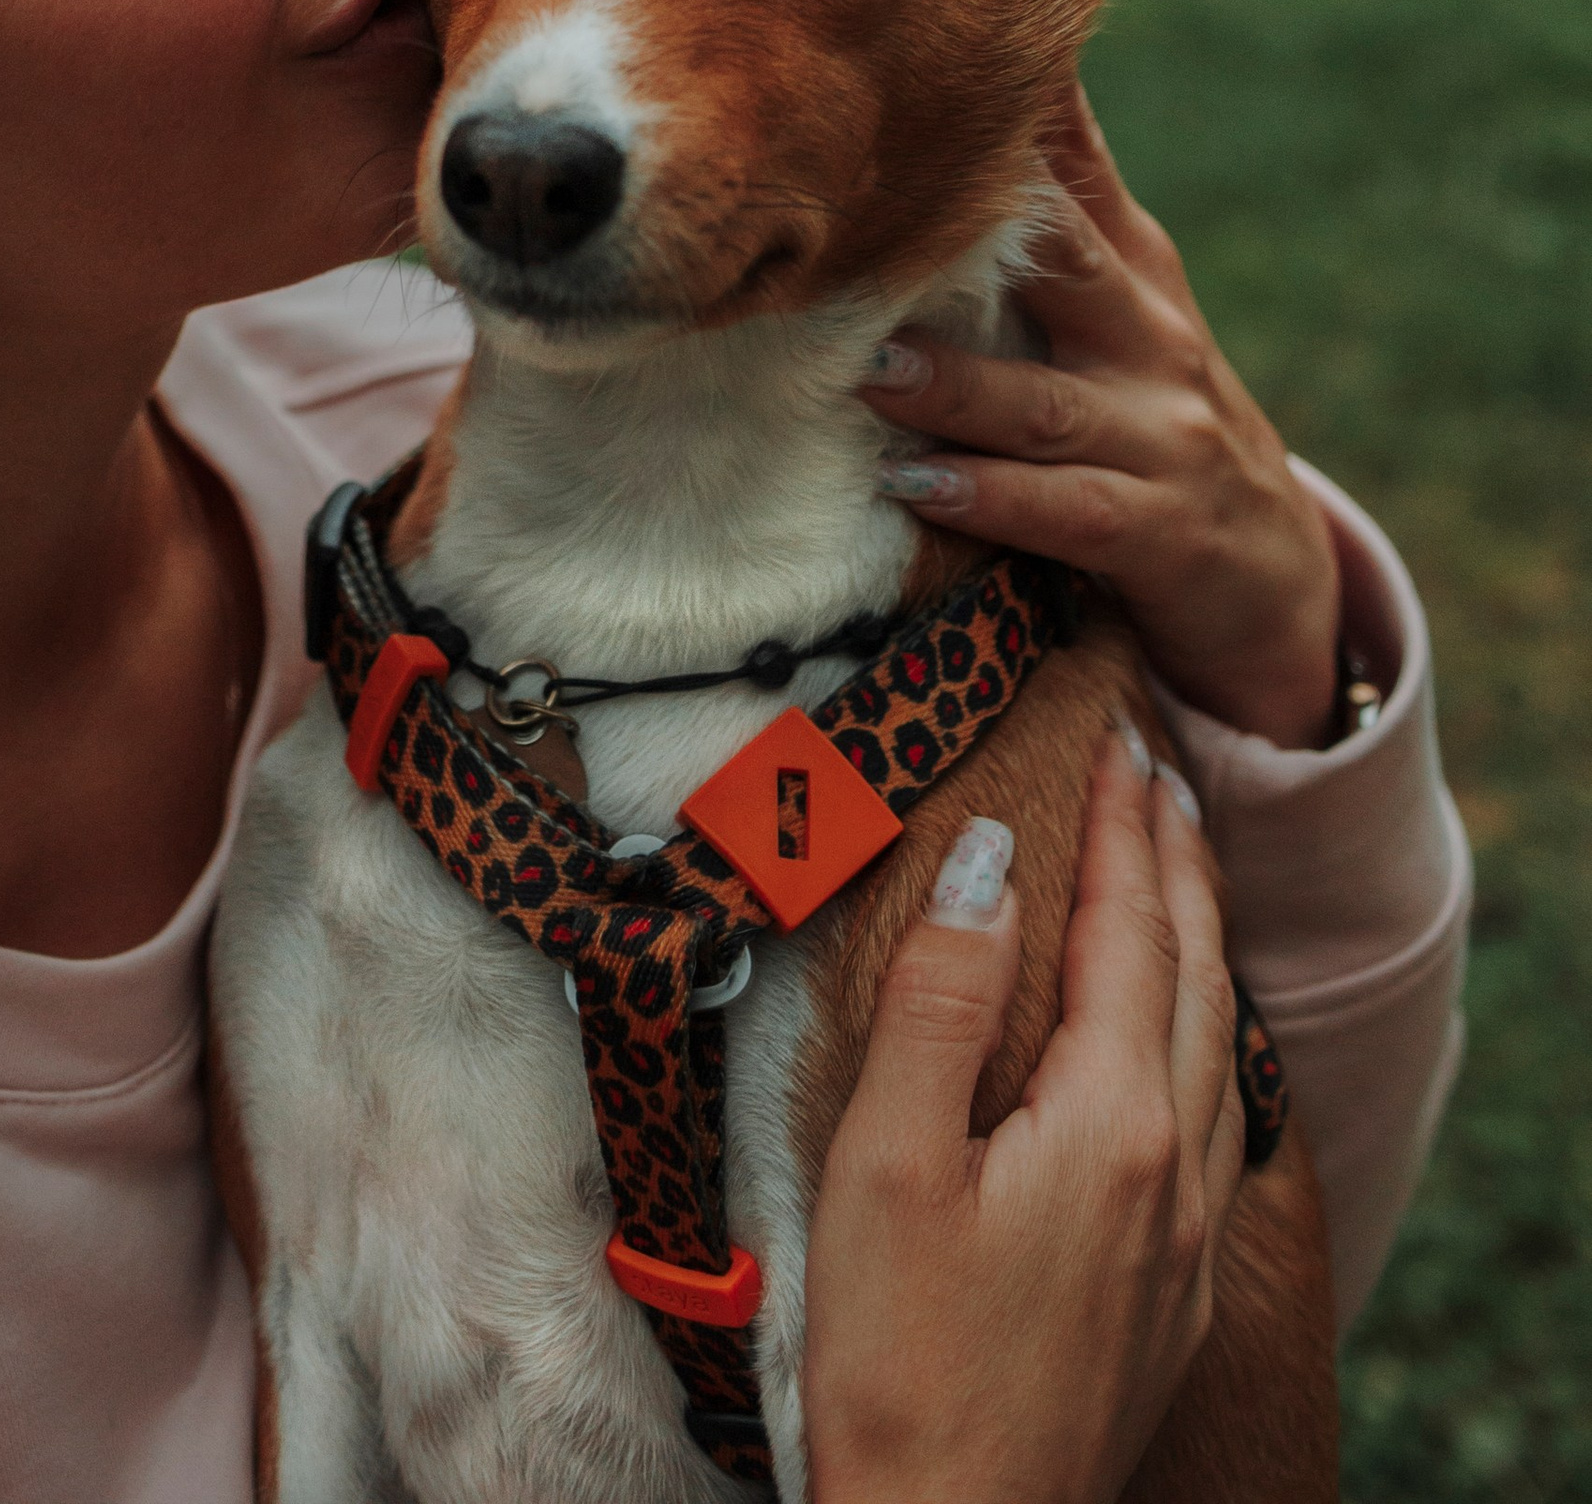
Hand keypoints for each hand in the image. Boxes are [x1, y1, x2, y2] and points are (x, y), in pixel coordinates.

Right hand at [802, 737, 1245, 1503]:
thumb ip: (940, 1000)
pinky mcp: (1175, 1294)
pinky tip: (1181, 1036)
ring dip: (1200, 938)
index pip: (1126, 932)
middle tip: (1158, 770)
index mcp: (1111, 1123)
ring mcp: (1188, 1238)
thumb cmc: (902, 1364)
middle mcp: (1176, 1169)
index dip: (1118, 830)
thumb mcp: (888, 1162)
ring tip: (1178, 868)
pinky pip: (1216, 1116)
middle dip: (1177, 862)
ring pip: (1217, 1044)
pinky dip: (1203, 1029)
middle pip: (1194, 974)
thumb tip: (986, 860)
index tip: (1113, 740)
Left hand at [860, 86, 1340, 745]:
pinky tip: (919, 485)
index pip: (1075, 166)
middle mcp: (1152, 336)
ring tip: (874, 371)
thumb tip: (968, 109)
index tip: (948, 38)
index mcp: (1133, 268)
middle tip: (875, 205)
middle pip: (1067, 260)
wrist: (1274, 574)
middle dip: (983, 226)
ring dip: (956, 388)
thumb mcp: (1121, 309)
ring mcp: (1164, 434)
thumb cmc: (1155, 417)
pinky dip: (990, 496)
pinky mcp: (1162, 530)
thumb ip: (1051, 222)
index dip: (1024, 103)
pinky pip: (1065, 509)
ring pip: (1044, 402)